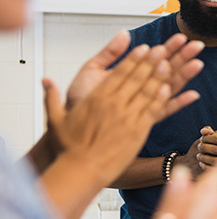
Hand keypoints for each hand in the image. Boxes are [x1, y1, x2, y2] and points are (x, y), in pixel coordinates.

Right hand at [45, 41, 200, 185]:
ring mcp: (128, 118)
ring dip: (160, 76)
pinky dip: (162, 98)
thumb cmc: (69, 147)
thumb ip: (51, 97)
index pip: (119, 73)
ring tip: (169, 62)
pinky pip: (153, 111)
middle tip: (162, 48)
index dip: (133, 59)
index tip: (143, 48)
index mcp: (97, 98)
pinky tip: (169, 88)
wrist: (82, 170)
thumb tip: (45, 80)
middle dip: (151, 61)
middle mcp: (114, 105)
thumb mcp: (55, 119)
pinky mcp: (139, 132)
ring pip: (148, 92)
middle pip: (136, 78)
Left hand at [180, 126, 216, 178]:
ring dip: (203, 157)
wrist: (216, 162)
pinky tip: (201, 163)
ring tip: (198, 156)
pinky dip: (204, 166)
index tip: (201, 138)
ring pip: (213, 160)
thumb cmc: (213, 147)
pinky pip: (211, 169)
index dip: (207, 138)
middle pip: (215, 149)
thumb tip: (203, 131)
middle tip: (198, 146)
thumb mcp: (212, 138)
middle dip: (204, 147)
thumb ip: (208, 132)